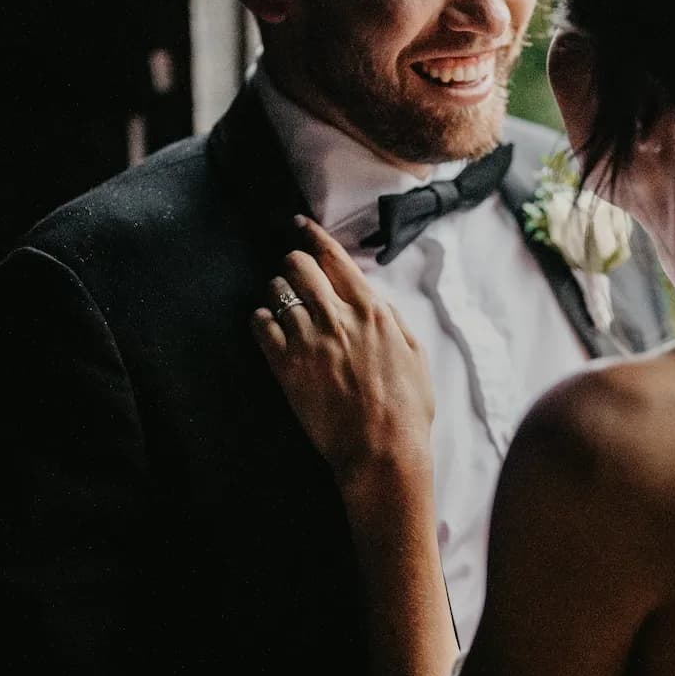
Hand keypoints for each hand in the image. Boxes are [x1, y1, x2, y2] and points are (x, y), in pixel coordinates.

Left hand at [253, 217, 433, 487]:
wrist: (382, 449)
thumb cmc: (407, 408)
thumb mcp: (415, 354)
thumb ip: (392, 320)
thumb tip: (373, 300)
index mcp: (371, 310)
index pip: (335, 258)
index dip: (314, 236)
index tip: (300, 226)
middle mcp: (337, 317)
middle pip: (299, 267)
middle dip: (292, 263)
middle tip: (291, 272)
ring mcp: (308, 340)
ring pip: (277, 292)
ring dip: (277, 291)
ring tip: (281, 303)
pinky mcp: (285, 366)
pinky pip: (260, 326)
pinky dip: (260, 320)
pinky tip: (267, 325)